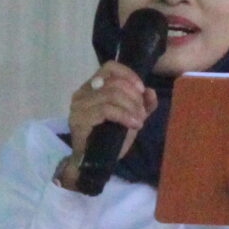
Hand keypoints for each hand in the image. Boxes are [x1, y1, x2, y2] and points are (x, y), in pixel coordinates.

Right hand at [59, 61, 157, 186]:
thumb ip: (143, 104)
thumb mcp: (131, 117)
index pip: (110, 67)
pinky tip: (134, 124)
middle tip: (142, 114)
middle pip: (115, 83)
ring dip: (132, 108)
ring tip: (139, 121)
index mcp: (93, 87)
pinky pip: (106, 110)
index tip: (141, 90)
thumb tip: (150, 91)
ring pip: (112, 95)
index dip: (128, 75)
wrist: (95, 162)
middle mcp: (82, 92)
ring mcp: (79, 105)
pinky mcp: (79, 119)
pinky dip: (125, 116)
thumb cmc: (111, 138)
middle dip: (134, 97)